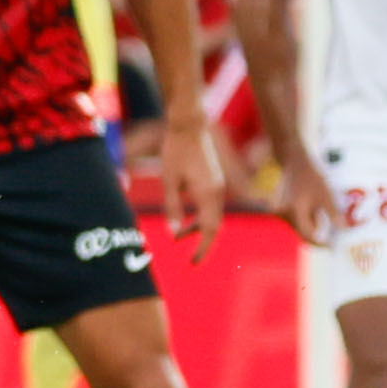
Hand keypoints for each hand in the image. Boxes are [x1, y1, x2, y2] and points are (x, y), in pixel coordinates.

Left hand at [159, 118, 227, 263]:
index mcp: (208, 194)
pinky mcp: (214, 180)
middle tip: (191, 260)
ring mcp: (218, 185)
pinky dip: (200, 216)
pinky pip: (211, 205)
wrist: (189, 125)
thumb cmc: (175, 151)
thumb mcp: (168, 181)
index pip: (210, 229)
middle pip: (215, 225)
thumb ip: (172, 208)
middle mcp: (218, 192)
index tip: (194, 263)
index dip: (203, 248)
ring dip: (199, 228)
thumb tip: (173, 233)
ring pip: (213, 215)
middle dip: (203, 242)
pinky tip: (185, 220)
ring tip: (178, 237)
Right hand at [275, 143, 340, 245]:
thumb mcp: (326, 194)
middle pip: (302, 234)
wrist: (294, 162)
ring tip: (324, 220)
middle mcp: (284, 213)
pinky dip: (306, 221)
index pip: (308, 235)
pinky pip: (295, 222)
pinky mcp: (280, 211)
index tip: (332, 247)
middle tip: (333, 242)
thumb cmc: (312, 177)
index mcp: (295, 210)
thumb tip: (344, 231)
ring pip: (298, 228)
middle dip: (317, 238)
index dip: (321, 243)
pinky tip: (315, 213)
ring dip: (311, 229)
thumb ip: (334, 215)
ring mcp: (280, 213)